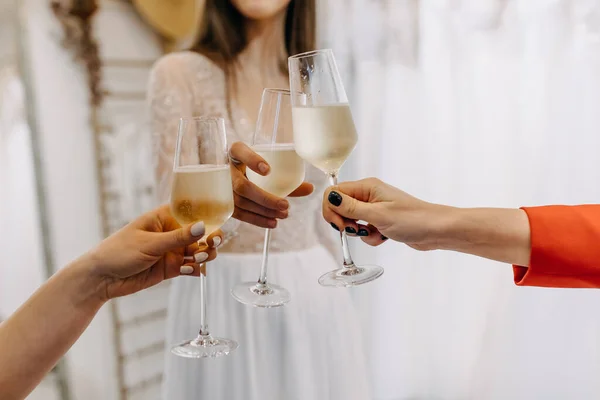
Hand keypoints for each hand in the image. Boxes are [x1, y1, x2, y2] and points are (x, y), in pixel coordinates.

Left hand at [85, 205, 221, 299]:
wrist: (101, 278)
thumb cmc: (118, 251)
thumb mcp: (150, 243)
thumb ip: (178, 237)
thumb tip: (203, 226)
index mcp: (164, 217)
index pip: (192, 212)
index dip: (208, 216)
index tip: (217, 224)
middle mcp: (171, 233)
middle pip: (200, 234)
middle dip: (210, 239)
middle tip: (212, 245)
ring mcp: (171, 251)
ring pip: (198, 251)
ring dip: (204, 256)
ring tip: (199, 259)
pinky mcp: (170, 268)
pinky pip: (190, 267)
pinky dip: (195, 269)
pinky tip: (190, 271)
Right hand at [229, 141, 313, 227]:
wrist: (230, 174)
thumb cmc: (252, 167)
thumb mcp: (265, 165)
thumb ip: (283, 175)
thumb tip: (310, 188)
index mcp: (235, 152)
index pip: (240, 152)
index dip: (253, 161)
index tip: (268, 170)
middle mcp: (225, 169)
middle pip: (242, 186)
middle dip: (264, 198)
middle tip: (285, 205)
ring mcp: (221, 187)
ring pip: (240, 202)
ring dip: (263, 211)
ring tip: (283, 215)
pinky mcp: (224, 203)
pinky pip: (238, 213)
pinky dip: (256, 220)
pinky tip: (272, 223)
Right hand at [322, 178, 449, 249]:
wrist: (437, 230)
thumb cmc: (412, 219)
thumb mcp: (377, 215)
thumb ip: (350, 207)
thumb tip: (329, 197)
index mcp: (366, 187)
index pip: (334, 192)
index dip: (332, 209)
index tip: (341, 225)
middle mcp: (368, 195)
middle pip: (340, 207)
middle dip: (345, 222)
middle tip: (357, 231)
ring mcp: (374, 208)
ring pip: (352, 220)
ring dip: (359, 232)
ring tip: (375, 233)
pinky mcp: (380, 220)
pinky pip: (364, 230)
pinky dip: (370, 236)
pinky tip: (383, 237)